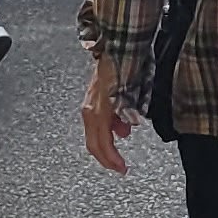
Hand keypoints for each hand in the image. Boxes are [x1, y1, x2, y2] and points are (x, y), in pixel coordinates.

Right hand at [79, 60, 135, 175]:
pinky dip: (107, 131)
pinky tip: (119, 127)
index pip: (101, 144)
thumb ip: (126, 114)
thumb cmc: (123, 69)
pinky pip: (97, 123)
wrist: (115, 48)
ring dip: (108, 144)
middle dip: (107, 158)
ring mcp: (89, 105)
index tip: (122, 169)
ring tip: (121, 146)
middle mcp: (89, 110)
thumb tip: (126, 131)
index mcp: (96, 112)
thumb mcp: (128, 94)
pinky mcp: (92, 100)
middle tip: (120, 167)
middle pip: (93, 143)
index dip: (111, 159)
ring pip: (94, 134)